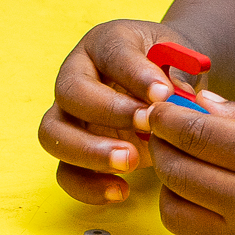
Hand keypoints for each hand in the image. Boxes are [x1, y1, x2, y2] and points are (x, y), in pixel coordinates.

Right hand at [40, 18, 201, 204]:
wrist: (163, 84)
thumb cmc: (169, 67)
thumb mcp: (181, 58)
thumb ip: (179, 74)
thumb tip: (176, 98)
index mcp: (105, 43)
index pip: (112, 53)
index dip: (136, 74)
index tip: (164, 94)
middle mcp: (76, 74)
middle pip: (69, 92)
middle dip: (107, 113)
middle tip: (147, 127)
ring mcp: (68, 113)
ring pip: (53, 133)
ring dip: (89, 151)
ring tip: (130, 162)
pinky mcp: (73, 148)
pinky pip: (64, 171)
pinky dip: (87, 186)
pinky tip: (121, 191)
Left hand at [143, 91, 234, 234]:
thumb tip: (193, 104)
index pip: (192, 134)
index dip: (165, 117)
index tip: (156, 107)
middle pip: (176, 172)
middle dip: (162, 147)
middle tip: (165, 133)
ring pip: (175, 213)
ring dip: (171, 187)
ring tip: (188, 168)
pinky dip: (193, 218)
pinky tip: (211, 200)